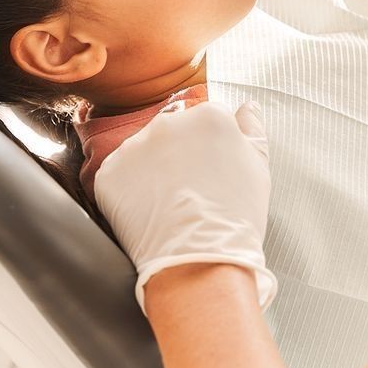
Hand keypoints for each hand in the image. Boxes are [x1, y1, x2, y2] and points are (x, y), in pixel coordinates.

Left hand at [93, 99, 276, 314]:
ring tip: (169, 204)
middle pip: (172, 131)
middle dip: (179, 154)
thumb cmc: (235, 218)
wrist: (199, 261)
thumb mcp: (258, 168)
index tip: (212, 173)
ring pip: (144, 152)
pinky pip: (120, 175)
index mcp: (207, 115)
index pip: (206, 119)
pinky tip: (148, 212)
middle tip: (191, 190)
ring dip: (152, 170)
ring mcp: (134, 147)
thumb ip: (252, 129)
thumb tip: (246, 105)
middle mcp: (167, 122)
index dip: (210, 149)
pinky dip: (129, 191)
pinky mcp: (109, 172)